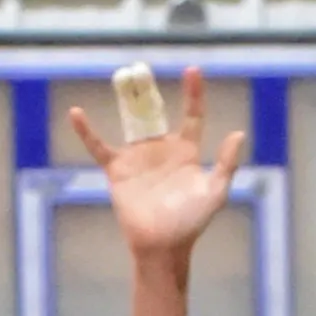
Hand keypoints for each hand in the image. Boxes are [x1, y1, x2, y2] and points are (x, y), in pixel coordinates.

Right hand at [67, 62, 245, 267]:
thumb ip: (226, 164)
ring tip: (121, 76)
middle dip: (148, 91)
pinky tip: (76, 113)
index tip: (192, 71)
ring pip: (130, 122)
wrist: (162, 247)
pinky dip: (87, 132)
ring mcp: (138, 158)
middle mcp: (162, 150)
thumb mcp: (215, 193)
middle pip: (155, 112)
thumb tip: (238, 133)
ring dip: (124, 100)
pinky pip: (99, 147)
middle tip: (142, 68)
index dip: (193, 94)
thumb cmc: (191, 223)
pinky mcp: (118, 170)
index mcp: (186, 152)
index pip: (192, 116)